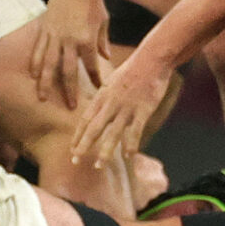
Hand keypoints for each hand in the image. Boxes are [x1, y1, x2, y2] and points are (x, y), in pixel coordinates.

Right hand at [30, 0, 109, 108]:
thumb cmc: (92, 1)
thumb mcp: (103, 20)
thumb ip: (103, 40)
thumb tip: (105, 57)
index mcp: (86, 39)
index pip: (91, 65)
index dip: (95, 79)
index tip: (98, 90)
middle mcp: (69, 41)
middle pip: (66, 71)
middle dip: (69, 90)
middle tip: (70, 106)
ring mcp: (54, 36)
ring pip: (48, 65)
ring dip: (45, 83)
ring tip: (42, 98)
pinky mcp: (44, 30)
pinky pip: (38, 51)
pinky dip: (35, 64)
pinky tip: (33, 76)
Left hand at [71, 53, 169, 168]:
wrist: (152, 59)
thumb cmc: (134, 68)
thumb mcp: (113, 80)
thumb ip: (106, 96)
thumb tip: (100, 106)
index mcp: (102, 97)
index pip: (85, 120)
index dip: (78, 136)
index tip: (72, 149)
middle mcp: (111, 104)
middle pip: (94, 129)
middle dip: (83, 146)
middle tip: (75, 161)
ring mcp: (127, 108)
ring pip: (113, 133)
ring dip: (105, 151)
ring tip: (99, 166)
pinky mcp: (143, 110)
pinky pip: (135, 131)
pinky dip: (131, 144)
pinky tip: (129, 155)